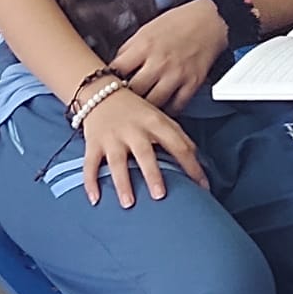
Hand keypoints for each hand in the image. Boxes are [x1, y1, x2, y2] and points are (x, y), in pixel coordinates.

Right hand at [79, 87, 205, 207]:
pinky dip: (90, 182)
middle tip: (160, 195)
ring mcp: (112, 137)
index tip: (202, 186)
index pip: (178, 145)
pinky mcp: (94, 143)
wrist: (99, 91)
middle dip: (152, 174)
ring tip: (128, 203)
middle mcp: (133, 130)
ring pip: (117, 162)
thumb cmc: (133, 109)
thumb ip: (177, 135)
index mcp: (154, 122)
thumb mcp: (159, 116)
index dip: (192, 166)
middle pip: (144, 153)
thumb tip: (197, 158)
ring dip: (122, 183)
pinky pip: (90, 164)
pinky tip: (95, 199)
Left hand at [109, 0, 229, 114]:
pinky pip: (176, 106)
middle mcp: (159, 62)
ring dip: (145, 107)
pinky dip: (167, 111)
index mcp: (143, 46)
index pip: (117, 70)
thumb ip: (130, 50)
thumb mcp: (146, 30)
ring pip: (153, 103)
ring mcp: (176, 74)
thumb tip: (115, 68)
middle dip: (126, 97)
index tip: (106, 85)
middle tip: (122, 101)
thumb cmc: (176, 22)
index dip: (108, 80)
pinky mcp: (192, 83)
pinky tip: (161, 108)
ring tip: (140, 109)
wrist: (208, 20)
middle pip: (134, 91)